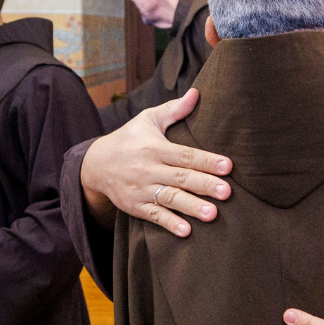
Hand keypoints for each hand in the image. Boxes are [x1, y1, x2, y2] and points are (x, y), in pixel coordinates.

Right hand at [80, 88, 232, 236]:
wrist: (95, 164)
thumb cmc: (129, 139)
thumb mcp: (148, 120)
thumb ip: (174, 110)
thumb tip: (197, 93)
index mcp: (154, 147)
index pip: (185, 154)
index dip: (207, 160)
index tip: (228, 166)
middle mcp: (148, 169)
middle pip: (181, 178)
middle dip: (204, 185)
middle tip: (227, 192)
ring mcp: (141, 190)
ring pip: (169, 199)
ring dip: (191, 207)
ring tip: (212, 214)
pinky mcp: (135, 206)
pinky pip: (154, 216)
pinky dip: (169, 224)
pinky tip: (186, 231)